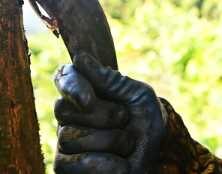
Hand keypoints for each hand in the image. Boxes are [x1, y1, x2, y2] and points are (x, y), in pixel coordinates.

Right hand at [53, 51, 166, 173]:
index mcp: (85, 91)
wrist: (156, 157)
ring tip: (127, 144)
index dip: (72, 87)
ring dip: (111, 141)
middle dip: (103, 116)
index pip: (65, 78)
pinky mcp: (66, 168)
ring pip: (70, 138)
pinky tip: (121, 164)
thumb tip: (80, 58)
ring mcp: (65, 142)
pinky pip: (75, 165)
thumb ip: (112, 80)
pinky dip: (106, 165)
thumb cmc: (146, 121)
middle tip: (125, 120)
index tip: (89, 101)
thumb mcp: (138, 96)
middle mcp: (69, 115)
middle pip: (65, 110)